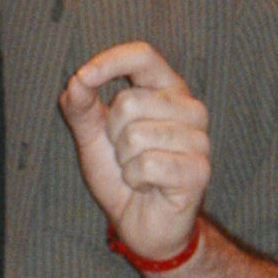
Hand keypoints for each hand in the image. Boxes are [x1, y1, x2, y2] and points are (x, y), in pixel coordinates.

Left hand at [59, 41, 208, 260]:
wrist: (141, 221)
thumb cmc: (121, 172)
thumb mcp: (92, 135)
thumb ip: (81, 106)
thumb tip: (77, 80)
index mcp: (165, 88)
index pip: (143, 56)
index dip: (111, 61)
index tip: (83, 77)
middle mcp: (189, 107)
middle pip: (129, 101)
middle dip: (112, 133)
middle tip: (126, 153)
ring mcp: (199, 138)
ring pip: (136, 135)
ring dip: (124, 161)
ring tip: (138, 171)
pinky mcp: (199, 169)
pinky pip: (147, 164)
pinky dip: (135, 180)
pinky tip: (149, 187)